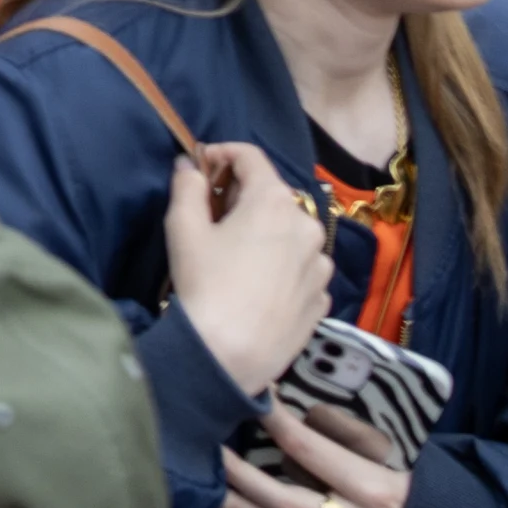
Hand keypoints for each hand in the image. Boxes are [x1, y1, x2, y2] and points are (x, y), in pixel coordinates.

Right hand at [165, 142, 330, 395]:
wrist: (230, 354)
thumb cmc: (205, 283)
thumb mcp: (183, 227)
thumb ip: (188, 186)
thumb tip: (190, 166)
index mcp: (274, 202)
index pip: (251, 156)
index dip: (222, 154)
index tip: (202, 169)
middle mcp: (308, 227)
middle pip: (273, 197)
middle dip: (243, 198)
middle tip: (213, 217)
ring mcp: (321, 266)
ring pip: (291, 234)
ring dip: (267, 234)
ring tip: (238, 257)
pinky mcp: (323, 299)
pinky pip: (301, 268)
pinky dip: (281, 266)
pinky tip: (257, 287)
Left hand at [220, 404, 411, 507]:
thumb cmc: (421, 488)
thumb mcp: (398, 460)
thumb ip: (354, 435)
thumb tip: (299, 400)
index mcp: (376, 491)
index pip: (310, 451)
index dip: (274, 421)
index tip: (250, 395)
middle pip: (283, 499)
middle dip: (239, 472)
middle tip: (206, 442)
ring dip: (234, 504)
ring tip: (201, 478)